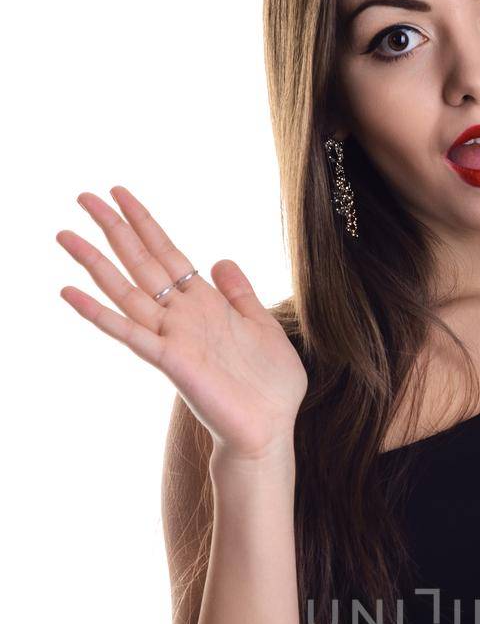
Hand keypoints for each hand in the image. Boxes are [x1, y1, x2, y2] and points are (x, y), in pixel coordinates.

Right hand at [57, 186, 307, 460]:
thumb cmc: (270, 387)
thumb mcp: (264, 326)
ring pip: (127, 291)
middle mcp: (183, 317)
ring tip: (64, 235)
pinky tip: (71, 292)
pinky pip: (129, 333)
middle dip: (114, 229)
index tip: (120, 193)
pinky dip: (99, 314)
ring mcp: (173, 337)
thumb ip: (240, 294)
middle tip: (83, 196)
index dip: (144, 223)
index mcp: (205, 305)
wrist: (271, 430)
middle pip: (141, 263)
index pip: (168, 253)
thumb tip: (222, 260)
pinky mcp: (171, 362)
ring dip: (95, 263)